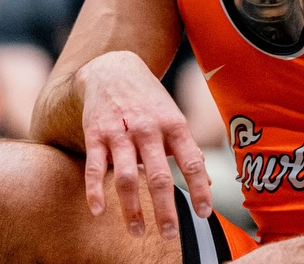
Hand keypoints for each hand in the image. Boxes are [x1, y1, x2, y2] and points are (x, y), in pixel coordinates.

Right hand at [75, 51, 212, 238]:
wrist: (113, 69)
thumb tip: (208, 182)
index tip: (204, 214)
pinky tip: (97, 211)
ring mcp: (121, 132)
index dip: (200, 189)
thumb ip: (187, 149)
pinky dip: (95, 190)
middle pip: (159, 176)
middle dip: (165, 209)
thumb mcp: (173, 117)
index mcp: (174, 125)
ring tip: (138, 231)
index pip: (192, 162)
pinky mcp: (95, 134)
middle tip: (170, 235)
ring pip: (128, 177)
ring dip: (132, 208)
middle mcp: (149, 129)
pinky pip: (95, 167)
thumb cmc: (149, 101)